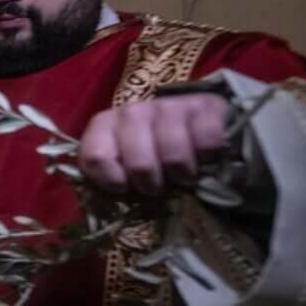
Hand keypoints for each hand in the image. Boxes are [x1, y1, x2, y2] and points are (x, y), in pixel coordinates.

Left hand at [78, 93, 231, 195]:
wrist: (198, 131)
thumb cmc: (155, 160)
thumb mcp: (127, 171)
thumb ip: (114, 180)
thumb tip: (112, 201)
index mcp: (106, 126)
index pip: (96, 156)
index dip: (112, 181)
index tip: (126, 188)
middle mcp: (134, 112)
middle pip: (139, 164)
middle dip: (152, 185)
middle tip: (161, 185)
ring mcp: (169, 105)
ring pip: (174, 156)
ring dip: (183, 175)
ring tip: (184, 175)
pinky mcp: (205, 105)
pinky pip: (208, 141)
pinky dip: (209, 157)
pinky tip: (205, 157)